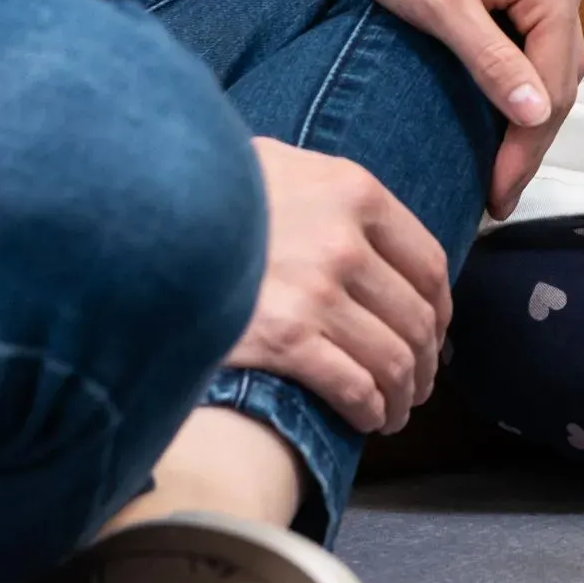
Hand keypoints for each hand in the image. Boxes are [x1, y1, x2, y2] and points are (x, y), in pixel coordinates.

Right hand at [227, 138, 449, 434]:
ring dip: (402, 396)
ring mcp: (317, 291)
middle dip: (424, 363)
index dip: (439, 310)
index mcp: (355, 192)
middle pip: (415, 319)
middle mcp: (346, 241)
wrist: (144, 223)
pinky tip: (365, 418)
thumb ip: (330, 191)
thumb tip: (368, 229)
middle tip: (416, 387)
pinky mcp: (283, 338)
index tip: (433, 334)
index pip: (428, 263)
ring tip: (393, 412)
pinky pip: (353, 386)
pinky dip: (369, 409)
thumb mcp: (280, 164)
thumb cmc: (209, 193)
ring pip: (391, 359)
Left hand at [316, 0, 583, 215]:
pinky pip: (533, 40)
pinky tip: (496, 111)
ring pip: (548, 62)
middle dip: (530, 140)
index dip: (526, 148)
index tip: (495, 198)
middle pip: (560, 78)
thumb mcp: (440, 5)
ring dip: (527, 114)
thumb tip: (538, 117)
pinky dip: (518, 80)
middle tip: (496, 196)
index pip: (553, 87)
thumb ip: (492, 62)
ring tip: (497, 165)